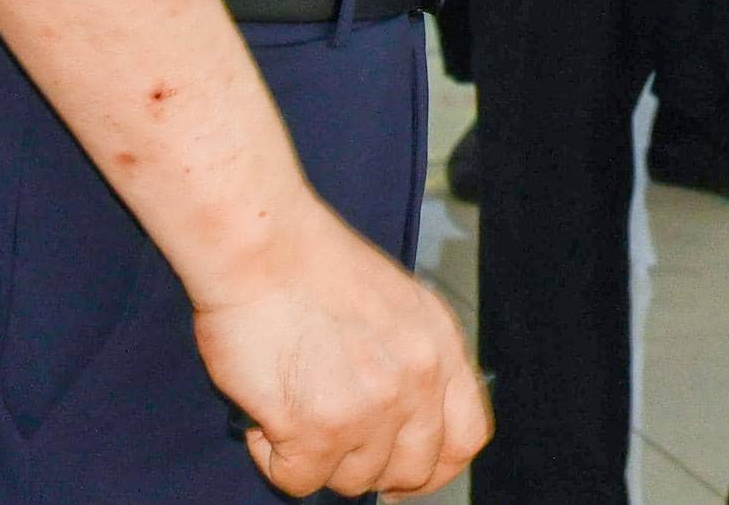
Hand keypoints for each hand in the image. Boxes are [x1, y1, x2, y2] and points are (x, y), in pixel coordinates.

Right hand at [193, 212, 490, 497]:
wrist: (263, 247)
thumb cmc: (313, 269)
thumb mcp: (400, 307)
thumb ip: (414, 364)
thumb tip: (402, 431)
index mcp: (440, 347)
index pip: (465, 439)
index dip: (432, 465)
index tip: (401, 469)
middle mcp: (417, 380)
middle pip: (411, 472)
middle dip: (368, 466)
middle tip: (332, 440)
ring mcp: (372, 408)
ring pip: (351, 482)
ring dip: (316, 456)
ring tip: (293, 404)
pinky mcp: (318, 428)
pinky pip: (298, 480)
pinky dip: (273, 456)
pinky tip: (267, 414)